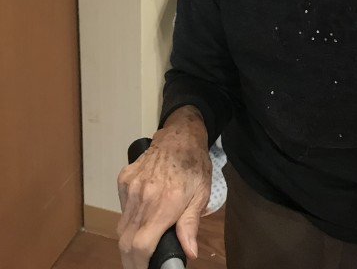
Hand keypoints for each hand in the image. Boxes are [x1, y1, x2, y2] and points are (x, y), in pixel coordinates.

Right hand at [117, 106, 212, 268]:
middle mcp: (143, 196)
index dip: (140, 265)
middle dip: (131, 260)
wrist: (179, 135)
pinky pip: (121, 209)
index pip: (140, 245)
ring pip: (121, 227)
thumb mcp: (201, 194)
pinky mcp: (123, 179)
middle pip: (126, 241)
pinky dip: (128, 219)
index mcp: (165, 203)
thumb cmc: (194, 164)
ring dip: (129, 242)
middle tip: (143, 265)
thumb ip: (190, 224)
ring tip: (143, 244)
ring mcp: (130, 187)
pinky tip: (141, 216)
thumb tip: (189, 252)